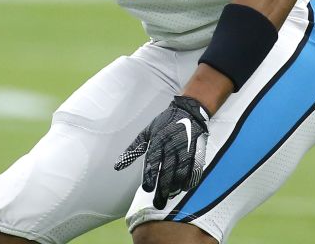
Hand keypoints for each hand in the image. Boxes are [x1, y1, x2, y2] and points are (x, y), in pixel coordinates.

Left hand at [114, 95, 209, 209]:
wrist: (189, 111)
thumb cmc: (164, 123)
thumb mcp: (146, 133)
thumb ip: (133, 150)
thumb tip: (117, 166)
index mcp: (158, 141)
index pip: (153, 162)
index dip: (150, 176)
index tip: (147, 189)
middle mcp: (171, 146)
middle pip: (167, 171)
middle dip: (162, 188)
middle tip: (158, 202)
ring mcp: (185, 149)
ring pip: (181, 172)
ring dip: (176, 186)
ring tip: (170, 195)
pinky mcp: (197, 151)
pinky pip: (194, 168)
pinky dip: (190, 179)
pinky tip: (185, 187)